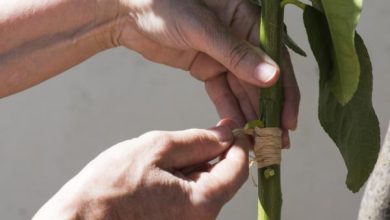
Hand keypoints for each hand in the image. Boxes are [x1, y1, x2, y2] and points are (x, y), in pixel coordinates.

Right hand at [33, 119, 248, 219]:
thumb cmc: (110, 187)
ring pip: (204, 185)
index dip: (238, 143)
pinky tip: (158, 173)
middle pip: (222, 177)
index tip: (231, 127)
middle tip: (186, 138)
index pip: (238, 168)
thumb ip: (197, 140)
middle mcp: (201, 219)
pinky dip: (181, 178)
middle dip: (211, 152)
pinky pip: (189, 196)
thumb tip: (225, 134)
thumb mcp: (156, 149)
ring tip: (160, 159)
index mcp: (202, 202)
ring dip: (192, 165)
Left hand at [114, 0, 299, 146]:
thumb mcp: (202, 29)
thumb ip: (236, 54)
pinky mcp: (207, 68)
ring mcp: (223, 55)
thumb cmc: (165, 6)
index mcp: (248, 21)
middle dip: (268, 111)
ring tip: (258, 141)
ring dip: (251, 115)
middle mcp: (241, 38)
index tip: (288, 121)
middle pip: (261, 80)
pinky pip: (222, 92)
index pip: (275, 60)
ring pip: (242, 90)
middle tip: (275, 140)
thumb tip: (273, 78)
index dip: (284, 92)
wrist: (129, 12)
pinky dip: (229, 110)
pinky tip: (237, 129)